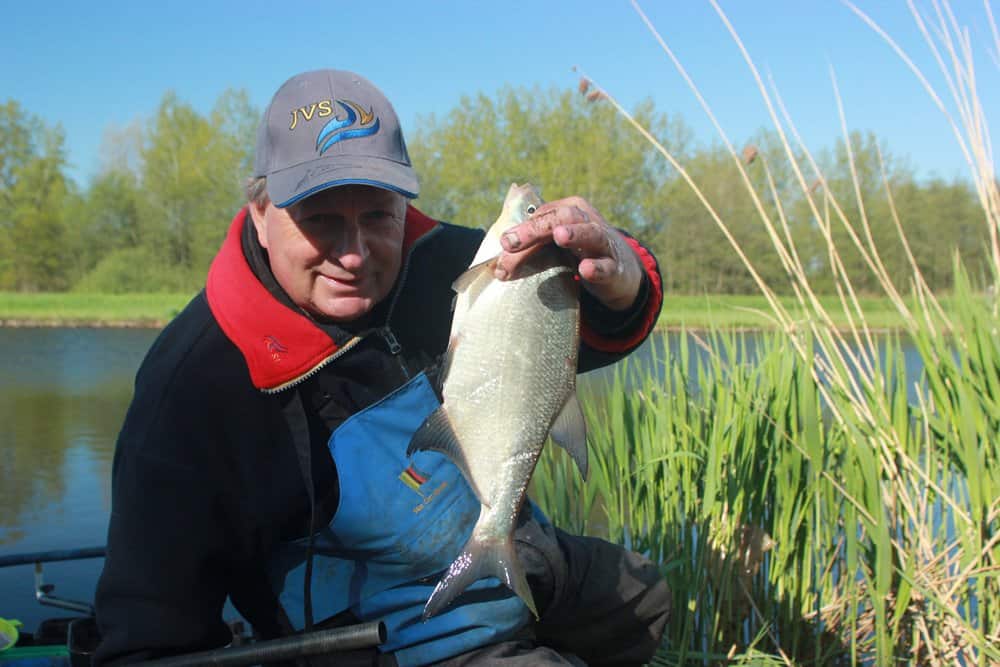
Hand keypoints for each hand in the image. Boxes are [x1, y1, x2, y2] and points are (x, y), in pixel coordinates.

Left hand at [495, 196, 643, 310]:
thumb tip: (498, 265)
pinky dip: (597, 268)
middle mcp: (588, 221)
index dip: (519, 232)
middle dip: (534, 229)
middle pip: (561, 218)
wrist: (621, 273)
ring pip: (591, 233)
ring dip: (575, 234)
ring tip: (559, 236)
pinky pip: (607, 267)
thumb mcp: (556, 246)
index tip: (501, 249)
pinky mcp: (615, 268)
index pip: (541, 217)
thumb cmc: (580, 254)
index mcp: (569, 211)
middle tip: (510, 242)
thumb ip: (530, 249)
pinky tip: (586, 270)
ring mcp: (604, 243)